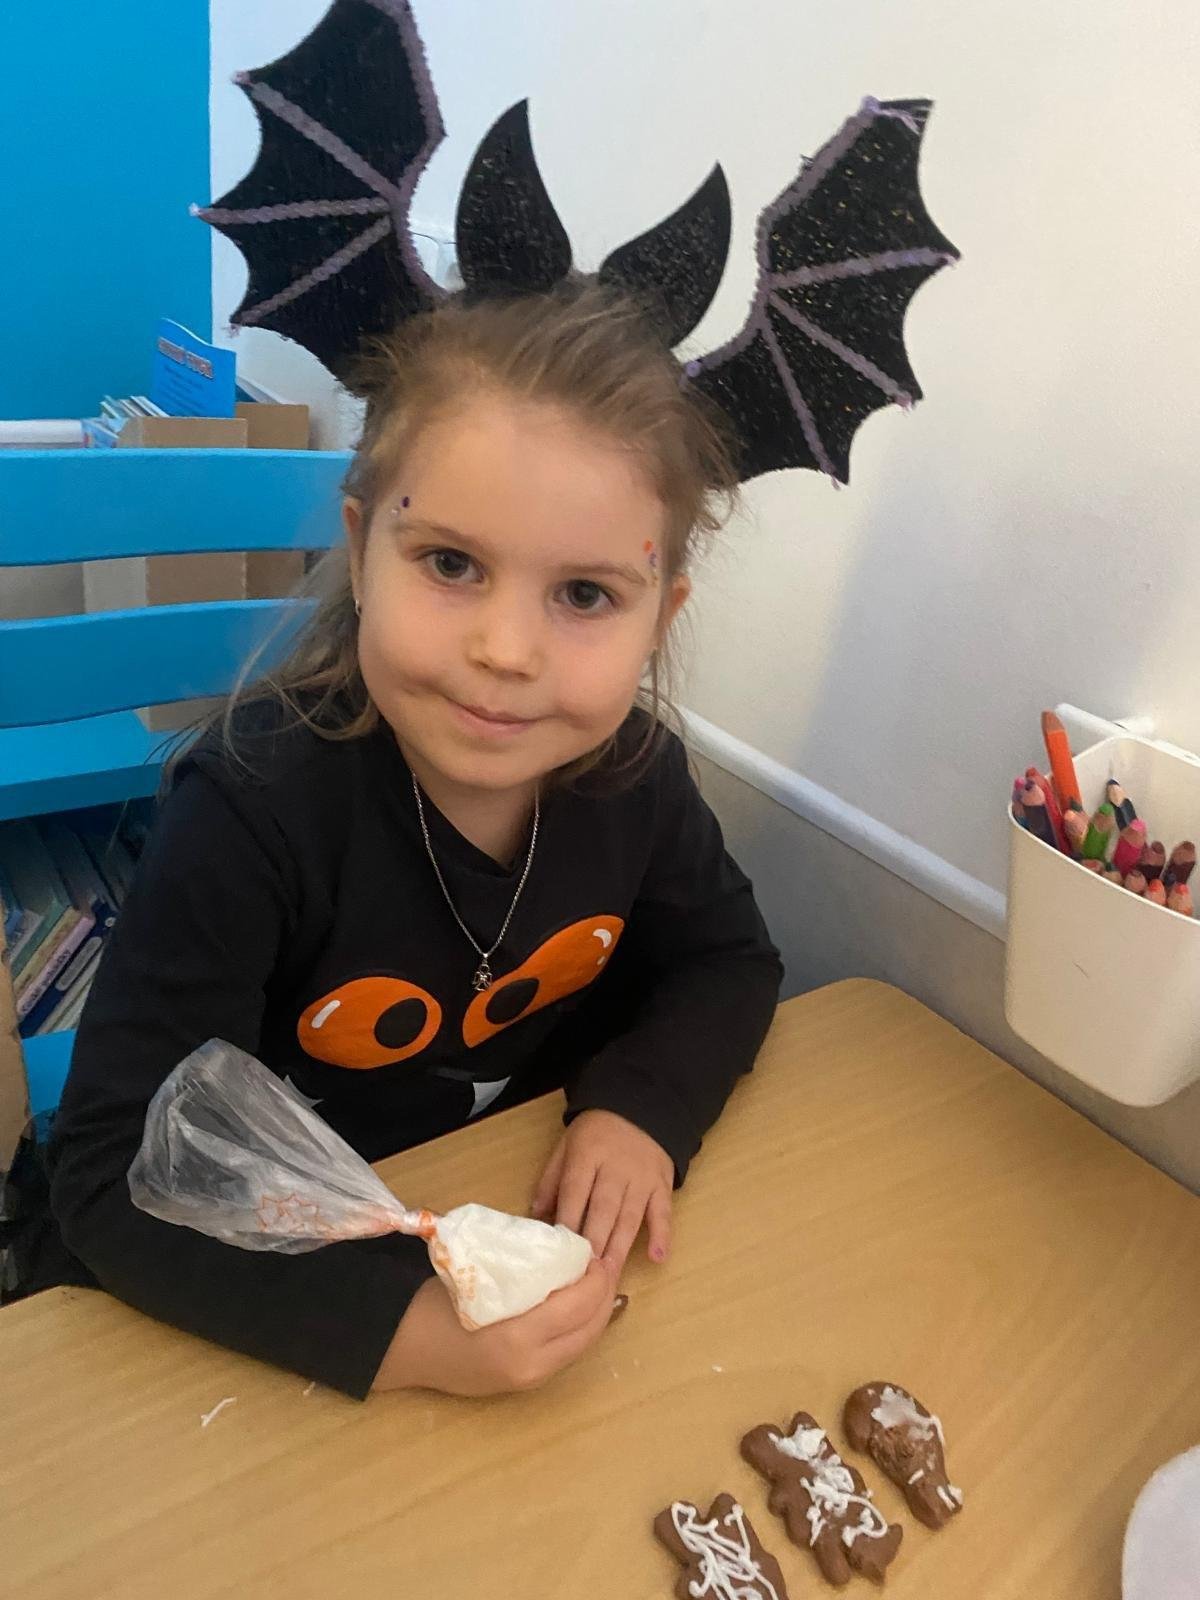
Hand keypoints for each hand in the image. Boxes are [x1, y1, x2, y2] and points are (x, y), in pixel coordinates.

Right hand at [373, 1258, 618, 1394]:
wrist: (404, 1349)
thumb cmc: (434, 1304)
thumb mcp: (481, 1276)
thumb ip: (524, 1269)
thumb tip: (562, 1249)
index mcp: (518, 1337)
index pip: (578, 1306)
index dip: (597, 1278)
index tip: (597, 1253)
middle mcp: (531, 1365)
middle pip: (589, 1330)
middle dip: (605, 1296)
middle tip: (604, 1265)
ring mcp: (528, 1380)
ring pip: (582, 1346)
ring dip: (596, 1314)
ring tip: (596, 1284)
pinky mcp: (524, 1386)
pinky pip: (566, 1355)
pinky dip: (579, 1330)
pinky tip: (577, 1309)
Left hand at [530, 1109, 673, 1272]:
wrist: (640, 1107)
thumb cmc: (596, 1133)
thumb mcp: (567, 1145)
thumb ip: (552, 1179)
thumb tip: (537, 1217)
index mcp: (587, 1156)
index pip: (575, 1191)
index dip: (568, 1220)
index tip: (561, 1252)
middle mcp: (616, 1168)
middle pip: (603, 1208)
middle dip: (594, 1241)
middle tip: (585, 1275)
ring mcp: (642, 1177)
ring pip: (630, 1216)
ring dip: (620, 1247)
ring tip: (610, 1275)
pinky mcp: (662, 1184)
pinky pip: (663, 1211)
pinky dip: (662, 1234)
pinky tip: (657, 1257)